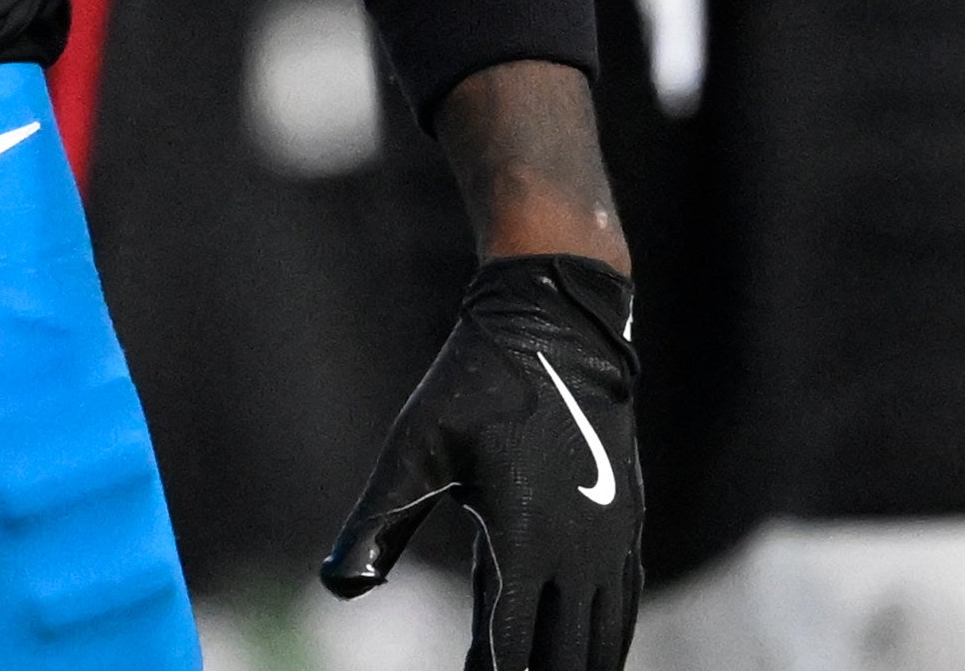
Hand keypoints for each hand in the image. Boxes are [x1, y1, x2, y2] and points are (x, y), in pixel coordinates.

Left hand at [324, 255, 642, 670]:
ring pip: (603, 642)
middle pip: (563, 659)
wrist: (557, 328)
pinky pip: (624, 608)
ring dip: (573, 669)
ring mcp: (610, 542)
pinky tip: (587, 656)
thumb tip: (338, 585)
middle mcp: (577, 552)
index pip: (505, 647)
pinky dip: (607, 644)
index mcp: (522, 539)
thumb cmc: (475, 384)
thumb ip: (376, 523)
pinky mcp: (627, 526)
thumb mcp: (414, 449)